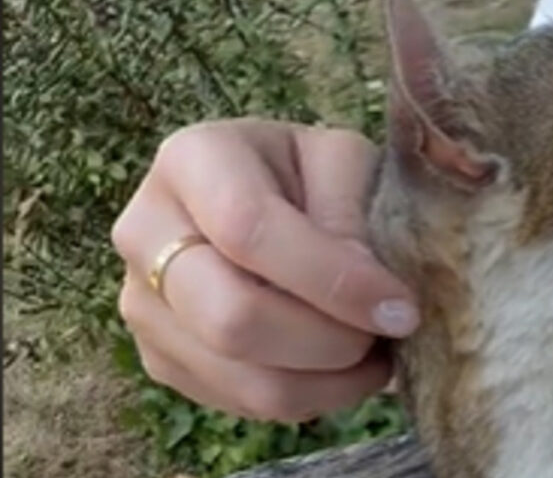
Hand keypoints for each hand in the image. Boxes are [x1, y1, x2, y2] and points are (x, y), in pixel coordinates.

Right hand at [111, 118, 416, 421]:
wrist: (274, 197)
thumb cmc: (312, 173)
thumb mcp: (344, 162)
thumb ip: (351, 217)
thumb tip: (368, 300)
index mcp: (190, 160)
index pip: (250, 230)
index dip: (332, 280)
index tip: (400, 307)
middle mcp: (144, 232)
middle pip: (231, 318)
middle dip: (330, 340)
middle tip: (389, 330)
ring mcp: (142, 303)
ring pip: (241, 377)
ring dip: (328, 381)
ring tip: (376, 354)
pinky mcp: (160, 358)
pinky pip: (239, 402)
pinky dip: (308, 397)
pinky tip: (341, 367)